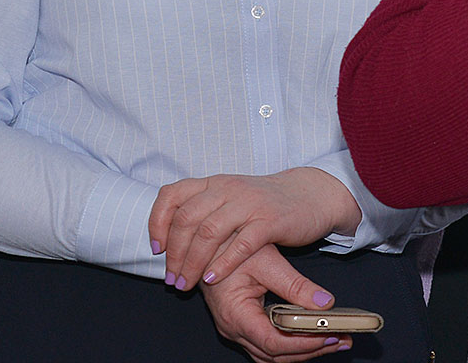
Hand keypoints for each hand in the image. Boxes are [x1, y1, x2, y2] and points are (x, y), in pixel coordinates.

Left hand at [150, 167, 360, 291]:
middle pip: (187, 219)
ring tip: (187, 284)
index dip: (157, 222)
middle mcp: (229, 189)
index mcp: (216, 183)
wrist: (311, 195)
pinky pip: (241, 244)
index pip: (173, 195)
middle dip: (174, 253)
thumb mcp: (231, 197)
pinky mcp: (271, 220)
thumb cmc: (266, 202)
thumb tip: (167, 235)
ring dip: (193, 262)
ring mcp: (250, 203)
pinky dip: (222, 263)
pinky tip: (213, 279)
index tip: (157, 249)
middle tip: (172, 278)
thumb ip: (203, 209)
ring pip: (209, 232)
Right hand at [200, 243, 349, 362]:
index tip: (329, 334)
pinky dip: (291, 342)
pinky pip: (268, 344)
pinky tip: (311, 333)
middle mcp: (233, 329)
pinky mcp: (243, 325)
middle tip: (341, 339)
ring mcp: (236, 330)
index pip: (273, 342)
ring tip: (334, 338)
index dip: (303, 343)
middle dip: (311, 349)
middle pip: (275, 354)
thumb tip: (325, 303)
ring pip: (272, 353)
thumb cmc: (230, 247)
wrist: (208, 243)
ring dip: (303, 349)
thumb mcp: (267, 261)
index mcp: (236, 314)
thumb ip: (296, 285)